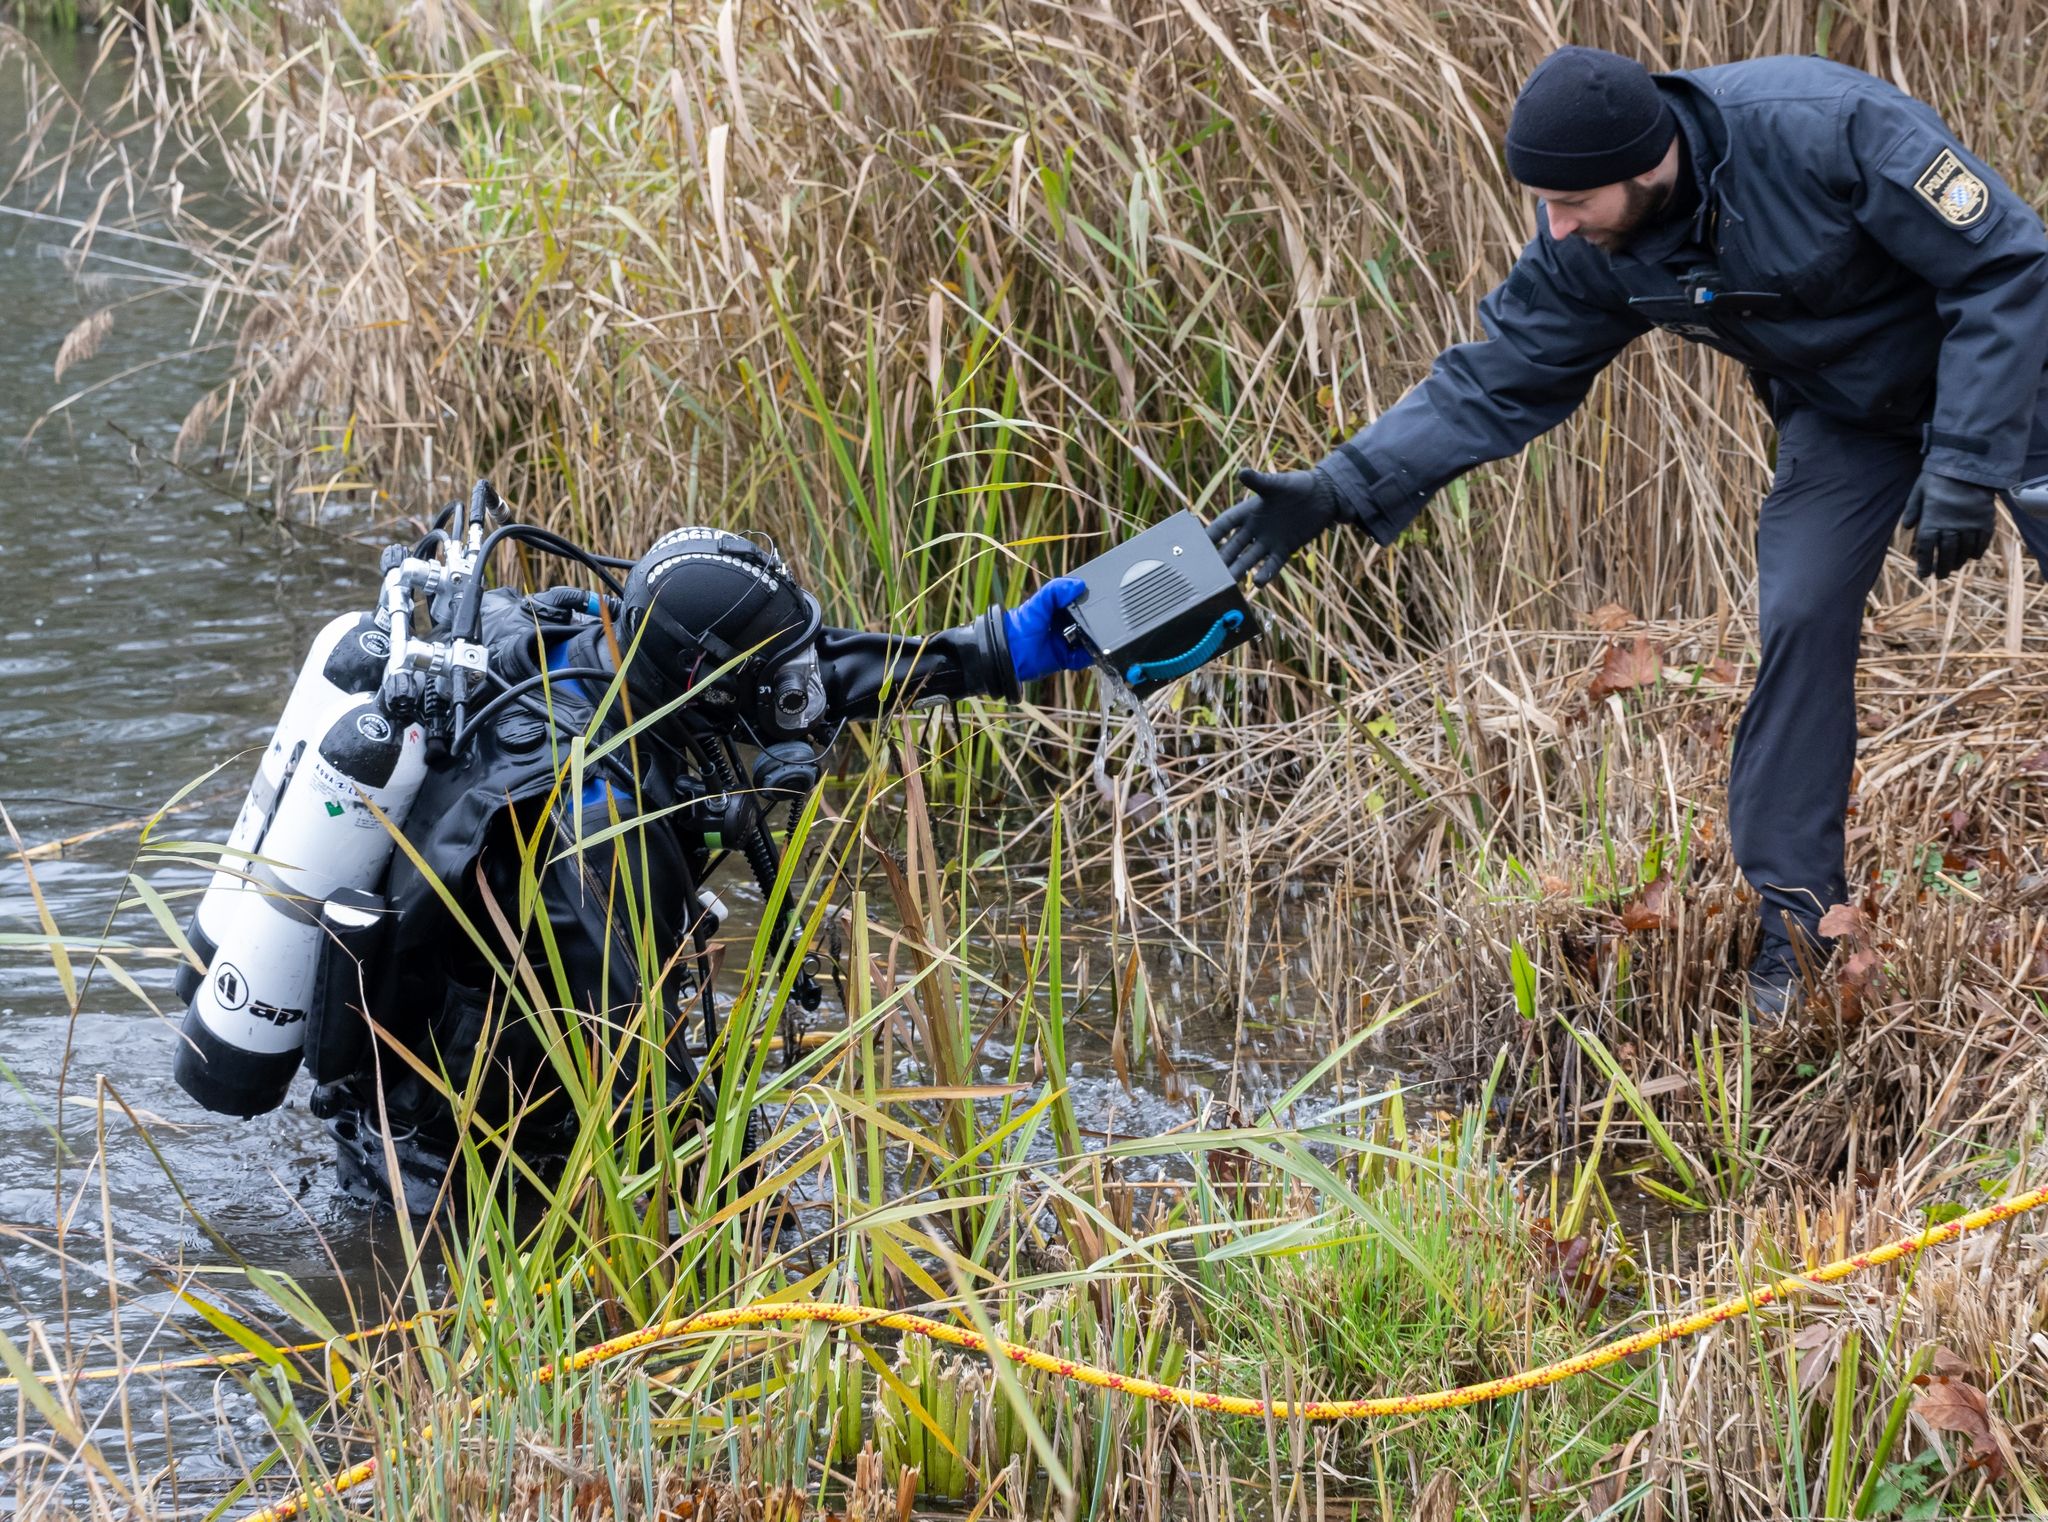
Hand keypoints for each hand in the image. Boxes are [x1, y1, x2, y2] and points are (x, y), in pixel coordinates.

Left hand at [1003, 577, 1092, 683]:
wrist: (1012, 652)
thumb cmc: (1022, 625)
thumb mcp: (1039, 601)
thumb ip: (1056, 589)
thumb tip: (1080, 585)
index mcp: (1057, 609)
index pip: (1079, 602)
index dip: (1087, 600)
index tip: (1099, 597)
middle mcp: (1063, 625)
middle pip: (1087, 622)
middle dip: (1095, 621)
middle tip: (1102, 619)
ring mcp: (1065, 642)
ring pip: (1088, 640)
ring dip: (1094, 639)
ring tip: (1101, 635)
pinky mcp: (1066, 659)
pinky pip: (1083, 658)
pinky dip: (1088, 655)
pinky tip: (1091, 650)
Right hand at [1207, 466, 1343, 585]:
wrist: (1323, 496)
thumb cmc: (1297, 485)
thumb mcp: (1277, 484)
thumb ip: (1259, 481)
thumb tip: (1242, 472)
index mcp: (1248, 511)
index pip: (1225, 524)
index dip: (1212, 534)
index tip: (1198, 544)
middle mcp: (1255, 528)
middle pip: (1233, 546)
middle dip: (1222, 558)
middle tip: (1208, 572)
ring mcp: (1269, 541)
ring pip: (1249, 559)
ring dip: (1239, 570)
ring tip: (1228, 584)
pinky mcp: (1285, 549)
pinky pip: (1272, 564)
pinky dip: (1266, 573)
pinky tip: (1258, 583)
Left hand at [1901, 470, 1996, 578]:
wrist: (1968, 465)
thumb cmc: (1939, 477)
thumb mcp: (1919, 491)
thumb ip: (1912, 509)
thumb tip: (1907, 527)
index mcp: (1932, 522)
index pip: (1927, 549)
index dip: (1925, 563)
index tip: (1924, 574)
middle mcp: (1951, 527)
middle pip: (1947, 553)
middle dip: (1943, 567)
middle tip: (1941, 576)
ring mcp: (1970, 525)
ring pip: (1965, 550)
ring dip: (1960, 561)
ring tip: (1955, 567)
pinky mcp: (1985, 520)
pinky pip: (1983, 541)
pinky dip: (1978, 551)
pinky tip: (1973, 556)